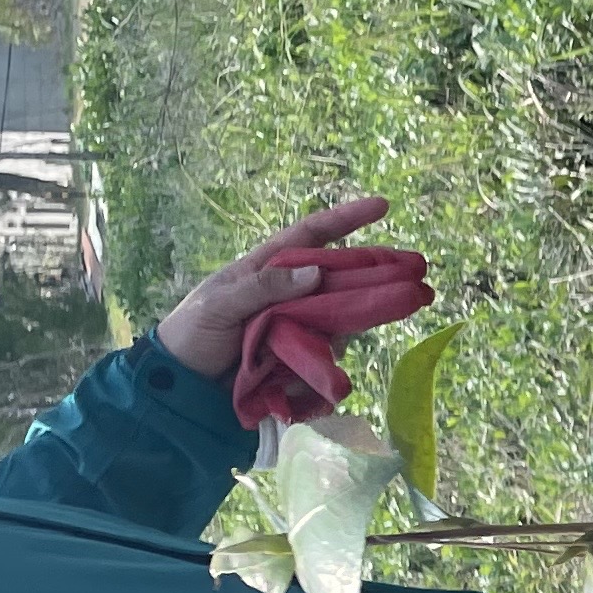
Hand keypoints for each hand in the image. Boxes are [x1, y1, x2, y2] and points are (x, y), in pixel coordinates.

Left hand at [157, 196, 391, 380]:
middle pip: (343, 280)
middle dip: (374, 282)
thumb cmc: (191, 333)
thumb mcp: (219, 303)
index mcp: (268, 268)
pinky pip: (324, 363)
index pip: (313, 235)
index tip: (383, 206)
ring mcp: (298, 328)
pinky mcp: (299, 362)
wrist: (179, 387)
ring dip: (336, 340)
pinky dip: (317, 374)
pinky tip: (290, 386)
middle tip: (414, 288)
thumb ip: (265, 286)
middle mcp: (290, 295)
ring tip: (297, 359)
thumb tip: (317, 270)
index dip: (347, 218)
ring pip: (340, 325)